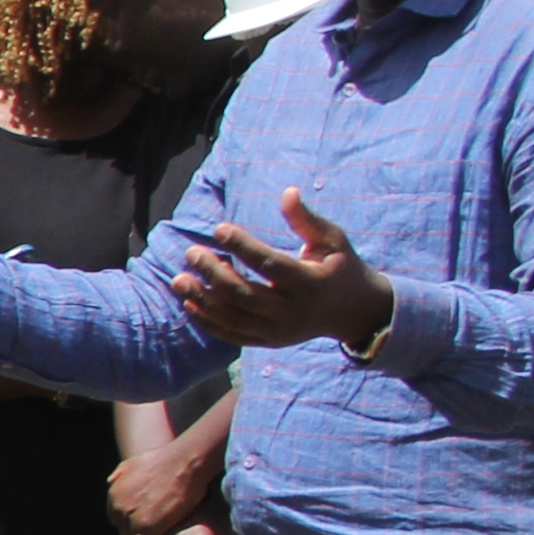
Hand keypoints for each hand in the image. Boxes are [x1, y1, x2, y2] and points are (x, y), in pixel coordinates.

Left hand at [106, 432, 220, 534]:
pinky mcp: (146, 530)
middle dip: (132, 533)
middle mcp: (118, 507)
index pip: (116, 515)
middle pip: (122, 528)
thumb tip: (110, 482)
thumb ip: (120, 473)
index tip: (139, 524)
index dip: (127, 521)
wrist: (184, 464)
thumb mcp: (135, 462)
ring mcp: (131, 519)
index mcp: (114, 493)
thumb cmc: (166, 460)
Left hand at [171, 189, 394, 351]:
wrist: (355, 313)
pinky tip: (189, 302)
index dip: (243, 247)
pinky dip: (208, 321)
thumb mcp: (332, 241)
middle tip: (191, 253)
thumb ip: (307, 219)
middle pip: (245, 294)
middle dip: (214, 274)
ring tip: (179, 279)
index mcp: (310, 283)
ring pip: (233, 318)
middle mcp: (293, 312)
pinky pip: (232, 335)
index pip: (270, 265)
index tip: (219, 229)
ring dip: (203, 299)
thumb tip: (287, 192)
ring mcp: (279, 331)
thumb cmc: (340, 268)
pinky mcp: (268, 342)